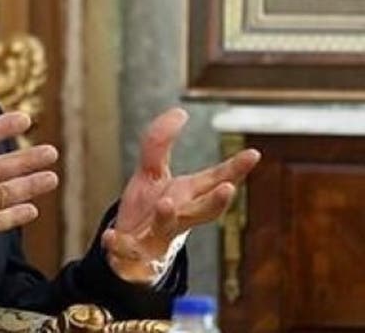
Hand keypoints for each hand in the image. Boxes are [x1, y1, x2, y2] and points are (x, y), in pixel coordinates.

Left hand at [102, 108, 260, 282]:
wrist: (130, 252)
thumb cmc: (151, 209)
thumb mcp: (152, 172)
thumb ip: (160, 142)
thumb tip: (180, 111)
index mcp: (187, 197)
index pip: (214, 181)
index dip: (235, 169)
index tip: (254, 154)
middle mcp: (179, 218)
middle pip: (202, 212)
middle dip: (215, 202)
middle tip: (228, 189)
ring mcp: (157, 236)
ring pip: (167, 228)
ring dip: (168, 217)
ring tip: (166, 203)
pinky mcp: (133, 251)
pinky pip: (126, 248)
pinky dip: (119, 244)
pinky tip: (110, 237)